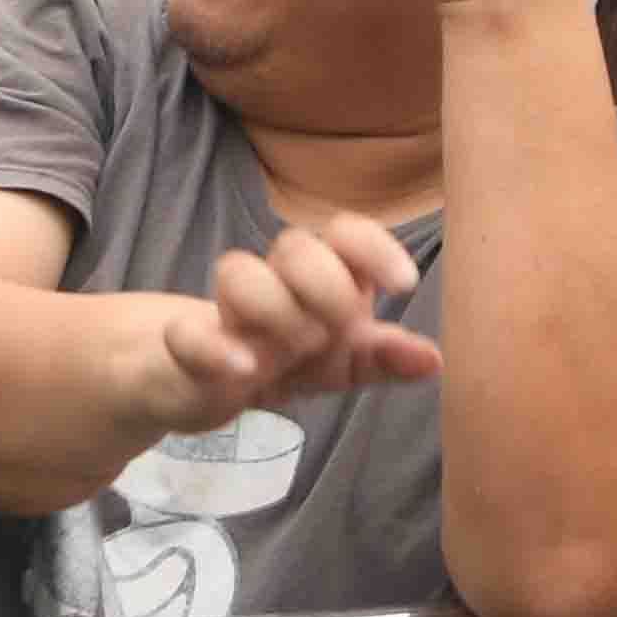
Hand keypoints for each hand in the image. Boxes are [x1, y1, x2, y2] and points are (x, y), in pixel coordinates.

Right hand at [140, 214, 441, 436]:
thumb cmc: (283, 361)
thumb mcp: (340, 365)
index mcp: (320, 277)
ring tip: (290, 353)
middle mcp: (274, 282)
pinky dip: (216, 349)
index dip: (374, 247)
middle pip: (295, 246)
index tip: (404, 283)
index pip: (345, 233)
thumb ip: (383, 359)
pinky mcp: (183, 347)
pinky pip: (186, 333)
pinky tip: (246, 371)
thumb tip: (434, 360)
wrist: (193, 383)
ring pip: (238, 272)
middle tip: (335, 329)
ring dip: (274, 309)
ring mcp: (225, 312)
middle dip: (325, 284)